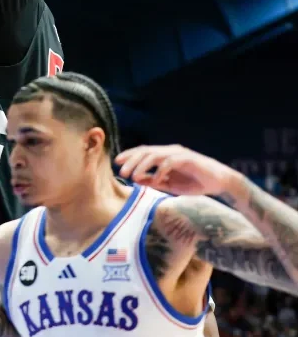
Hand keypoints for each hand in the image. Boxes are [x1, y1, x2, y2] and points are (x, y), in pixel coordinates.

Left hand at [116, 145, 239, 196]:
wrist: (220, 182)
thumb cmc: (194, 182)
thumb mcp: (169, 185)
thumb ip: (154, 181)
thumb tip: (136, 180)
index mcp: (164, 155)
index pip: (143, 152)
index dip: (129, 156)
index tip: (117, 164)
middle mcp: (170, 151)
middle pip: (145, 151)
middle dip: (131, 161)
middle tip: (122, 172)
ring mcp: (179, 154)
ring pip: (155, 155)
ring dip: (142, 165)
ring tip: (133, 176)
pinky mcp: (188, 159)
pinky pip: (170, 162)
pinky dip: (160, 171)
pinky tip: (155, 180)